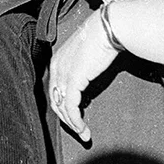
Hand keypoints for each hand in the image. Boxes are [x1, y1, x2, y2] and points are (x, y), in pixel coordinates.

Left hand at [48, 9, 120, 142]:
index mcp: (57, 62)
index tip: (74, 118)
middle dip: (66, 119)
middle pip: (55, 101)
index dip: (63, 107)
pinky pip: (71, 107)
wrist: (108, 28)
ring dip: (72, 124)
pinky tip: (83, 129)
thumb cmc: (101, 38)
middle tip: (78, 130)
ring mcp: (63, 74)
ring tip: (83, 134)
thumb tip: (85, 80)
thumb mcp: (86, 55)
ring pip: (61, 107)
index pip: (55, 91)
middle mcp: (56, 68)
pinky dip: (76, 121)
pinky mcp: (73, 80)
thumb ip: (81, 69)